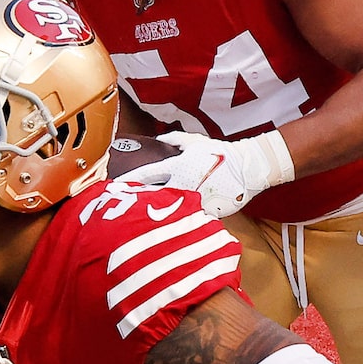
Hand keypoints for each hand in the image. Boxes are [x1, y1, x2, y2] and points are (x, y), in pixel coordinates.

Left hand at [126, 130, 293, 217]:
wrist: (247, 167)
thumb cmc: (220, 152)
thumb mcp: (195, 141)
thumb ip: (174, 139)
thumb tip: (158, 139)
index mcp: (177, 166)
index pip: (146, 174)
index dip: (129, 180)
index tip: (114, 185)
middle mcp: (182, 185)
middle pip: (154, 198)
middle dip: (141, 203)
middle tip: (130, 209)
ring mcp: (193, 200)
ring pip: (172, 211)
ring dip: (163, 214)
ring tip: (154, 220)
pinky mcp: (206, 213)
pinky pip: (191, 217)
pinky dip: (185, 218)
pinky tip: (180, 223)